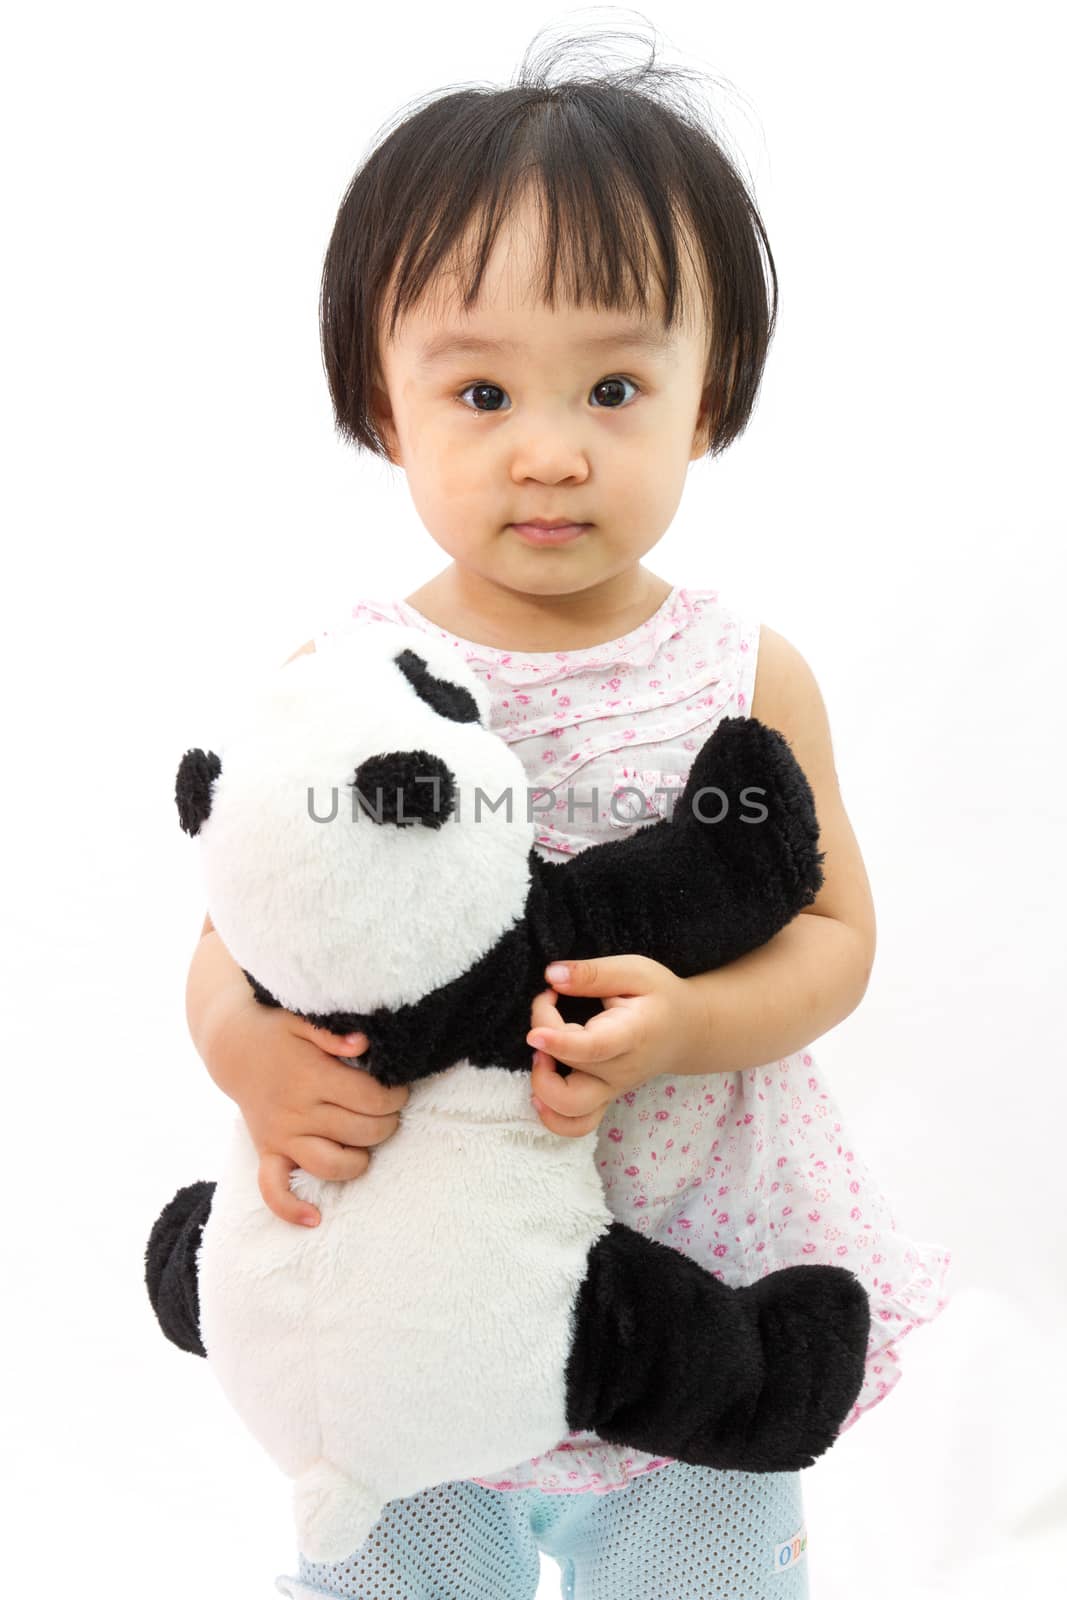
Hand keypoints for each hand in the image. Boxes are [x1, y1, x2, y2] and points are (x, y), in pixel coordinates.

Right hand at [204, 991, 408, 1226]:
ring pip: (330, 1165)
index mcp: (312, 1077)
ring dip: (360, 1160)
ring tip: (367, 1144)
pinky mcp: (267, 1152)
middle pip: (361, 1132)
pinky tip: (314, 1218)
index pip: (371, 1098)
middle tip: (390, 1111)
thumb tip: (364, 1044)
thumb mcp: (304, 1019)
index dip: (395, 1096)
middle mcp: (297, 1112)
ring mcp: (281, 1136)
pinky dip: (291, 1209)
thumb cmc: (277, 1031)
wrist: (232, 1046)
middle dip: (388, 1123)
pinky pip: (274, 1190)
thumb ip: (335, 1033)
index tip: (399, 1090)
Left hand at [526, 955, 704, 1137]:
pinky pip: (575, 1125)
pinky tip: (540, 1088)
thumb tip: (552, 975)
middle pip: (571, 1069)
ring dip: (543, 1086)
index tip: (535, 1033)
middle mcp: (620, 1070)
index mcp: (631, 1035)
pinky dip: (552, 1116)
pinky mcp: (603, 1098)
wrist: (687, 1031)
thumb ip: (593, 973)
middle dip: (544, 1038)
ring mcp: (611, 1090)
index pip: (593, 1048)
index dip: (559, 1043)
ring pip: (569, 1110)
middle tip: (548, 1003)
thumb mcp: (634, 971)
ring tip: (542, 1053)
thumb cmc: (659, 997)